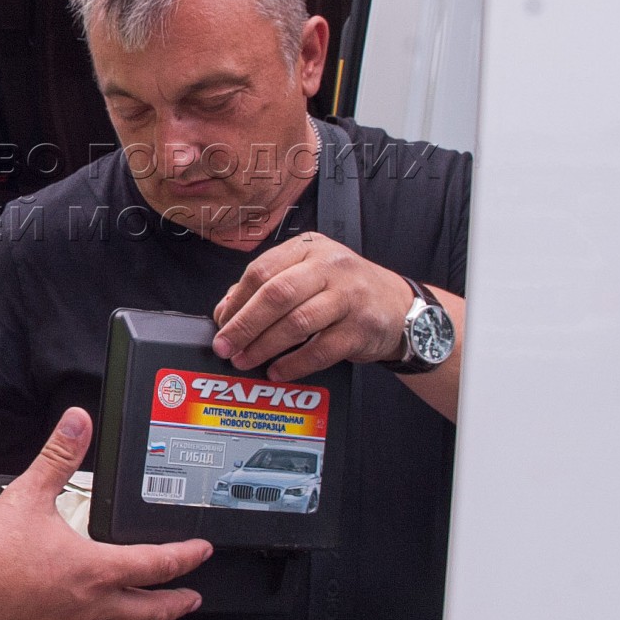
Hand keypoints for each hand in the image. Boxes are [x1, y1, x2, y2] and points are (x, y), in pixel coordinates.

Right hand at [0, 409, 209, 619]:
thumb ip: (58, 455)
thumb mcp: (28, 494)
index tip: (201, 552)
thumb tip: (78, 421)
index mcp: (94, 570)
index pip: (156, 565)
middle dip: (175, 605)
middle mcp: (87, 605)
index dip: (185, 557)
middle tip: (191, 599)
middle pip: (148, 612)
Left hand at [210, 231, 412, 381]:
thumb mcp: (308, 275)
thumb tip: (226, 311)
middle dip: (245, 324)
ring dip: (265, 346)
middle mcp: (330, 266)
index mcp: (308, 248)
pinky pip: (321, 349)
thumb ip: (268, 287)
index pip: (262, 270)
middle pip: (276, 294)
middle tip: (226, 346)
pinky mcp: (362, 327)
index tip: (220, 323)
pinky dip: (294, 364)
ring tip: (246, 360)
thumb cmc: (345, 290)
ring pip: (297, 322)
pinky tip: (278, 371)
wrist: (399, 307)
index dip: (236, 300)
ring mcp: (349, 296)